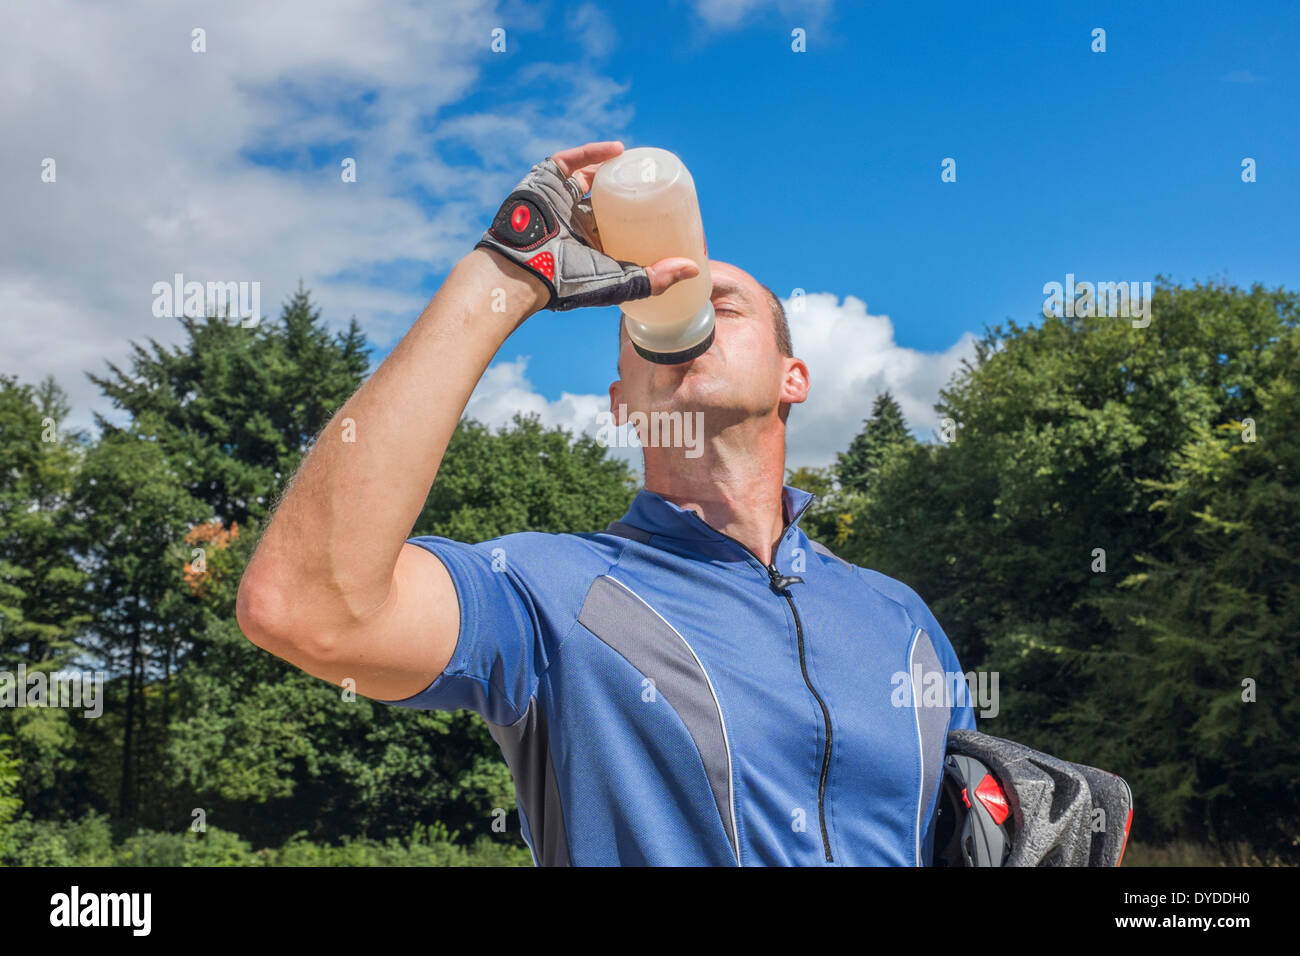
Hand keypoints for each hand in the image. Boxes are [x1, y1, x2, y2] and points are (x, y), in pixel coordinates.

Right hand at [474, 141, 698, 310]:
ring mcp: (558, 199)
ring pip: (589, 177)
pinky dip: (593, 153)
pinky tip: (619, 150)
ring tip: (640, 164)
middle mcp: (573, 221)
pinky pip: (569, 160)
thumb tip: (694, 270)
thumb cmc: (568, 283)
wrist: (523, 270)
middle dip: (630, 188)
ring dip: (614, 169)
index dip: (641, 214)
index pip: (619, 224)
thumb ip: (655, 280)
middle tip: (657, 182)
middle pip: (606, 198)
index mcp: (588, 245)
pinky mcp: (544, 180)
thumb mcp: (620, 283)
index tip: (668, 209)